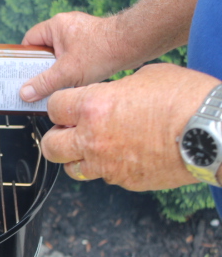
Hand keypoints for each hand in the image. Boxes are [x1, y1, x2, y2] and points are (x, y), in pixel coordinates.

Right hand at [19, 11, 138, 101]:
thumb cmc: (102, 52)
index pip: (29, 41)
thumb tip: (24, 93)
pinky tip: (74, 82)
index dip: (24, 58)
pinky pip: (73, 56)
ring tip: (56, 86)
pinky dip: (71, 69)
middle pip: (44, 50)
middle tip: (37, 84)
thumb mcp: (67, 72)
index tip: (23, 74)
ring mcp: (79, 33)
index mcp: (55, 26)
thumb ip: (44, 83)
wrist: (135, 44)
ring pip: (59, 55)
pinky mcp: (91, 41)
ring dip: (57, 71)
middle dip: (41, 68)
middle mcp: (65, 26)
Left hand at [40, 63, 219, 190]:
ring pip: (71, 168)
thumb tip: (109, 94)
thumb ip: (115, 88)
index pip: (53, 107)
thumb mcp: (145, 76)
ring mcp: (107, 164)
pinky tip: (122, 155)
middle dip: (56, 136)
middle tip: (68, 130)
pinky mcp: (124, 180)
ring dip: (76, 157)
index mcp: (93, 106)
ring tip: (91, 146)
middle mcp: (93, 137)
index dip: (60, 105)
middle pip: (51, 145)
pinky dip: (106, 167)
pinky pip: (103, 176)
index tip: (67, 106)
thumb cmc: (186, 99)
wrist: (213, 133)